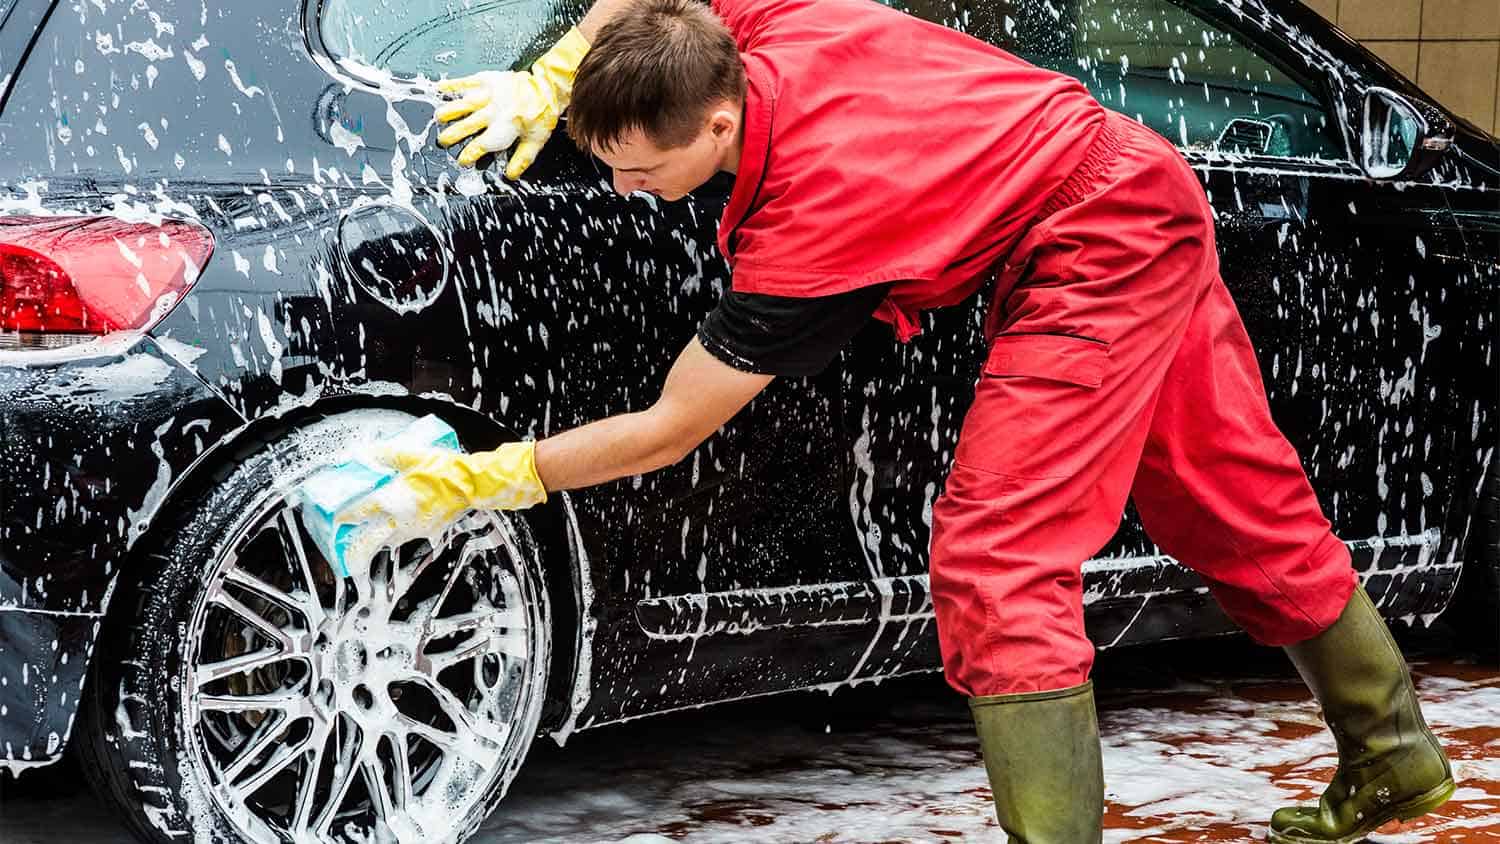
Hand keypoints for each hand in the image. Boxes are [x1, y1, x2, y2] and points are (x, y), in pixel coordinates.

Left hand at [333, 442, 547, 542]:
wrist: (473, 484)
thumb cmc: (445, 470)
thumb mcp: (412, 455)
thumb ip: (385, 455)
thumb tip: (362, 453)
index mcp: (394, 501)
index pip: (360, 512)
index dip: (343, 517)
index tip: (332, 519)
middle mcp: (401, 520)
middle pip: (371, 540)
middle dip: (354, 549)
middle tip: (342, 554)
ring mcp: (415, 528)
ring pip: (387, 541)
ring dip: (374, 543)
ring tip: (362, 543)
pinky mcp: (427, 530)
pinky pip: (403, 537)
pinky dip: (392, 537)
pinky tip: (391, 531)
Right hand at [434, 28, 589, 178]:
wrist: (546, 88)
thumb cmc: (541, 115)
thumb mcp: (536, 141)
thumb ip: (522, 159)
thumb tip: (510, 174)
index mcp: (505, 128)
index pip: (482, 145)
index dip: (470, 154)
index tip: (462, 160)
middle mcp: (494, 112)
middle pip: (468, 125)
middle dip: (454, 134)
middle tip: (443, 140)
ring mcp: (489, 95)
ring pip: (464, 104)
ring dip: (450, 111)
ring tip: (438, 117)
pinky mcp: (487, 80)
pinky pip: (467, 82)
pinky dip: (453, 84)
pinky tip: (440, 87)